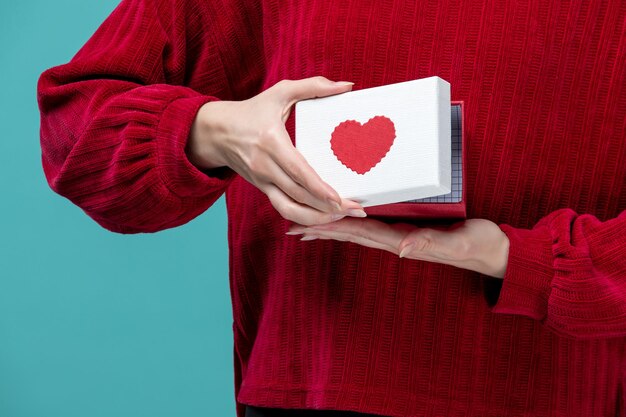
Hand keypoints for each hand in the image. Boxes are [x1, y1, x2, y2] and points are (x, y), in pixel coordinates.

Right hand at [186, 76, 365, 225]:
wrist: (215, 132)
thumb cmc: (251, 110)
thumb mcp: (280, 92)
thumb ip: (314, 86)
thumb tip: (347, 86)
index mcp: (271, 142)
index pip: (297, 171)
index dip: (318, 188)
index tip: (338, 198)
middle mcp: (264, 166)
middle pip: (298, 195)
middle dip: (327, 208)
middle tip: (356, 210)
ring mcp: (262, 182)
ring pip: (290, 209)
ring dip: (316, 219)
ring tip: (342, 218)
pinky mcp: (262, 189)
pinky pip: (283, 209)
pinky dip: (303, 218)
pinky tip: (322, 218)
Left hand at [287, 218, 509, 277]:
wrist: (495, 252)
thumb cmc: (478, 246)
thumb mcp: (458, 244)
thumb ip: (432, 245)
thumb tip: (402, 250)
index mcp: (400, 239)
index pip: (357, 233)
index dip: (329, 229)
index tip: (302, 228)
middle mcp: (395, 239)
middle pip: (349, 234)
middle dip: (319, 230)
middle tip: (289, 225)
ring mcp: (401, 235)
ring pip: (358, 231)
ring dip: (331, 228)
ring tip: (306, 225)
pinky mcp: (410, 228)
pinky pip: (374, 224)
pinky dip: (354, 221)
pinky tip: (347, 216)